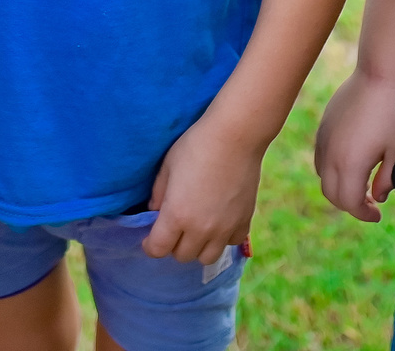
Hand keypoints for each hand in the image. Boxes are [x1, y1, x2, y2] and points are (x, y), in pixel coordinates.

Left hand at [141, 117, 261, 264]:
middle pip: (182, 256)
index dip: (150, 246)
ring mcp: (224, 228)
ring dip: (198, 247)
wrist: (235, 136)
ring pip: (207, 258)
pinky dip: (223, 238)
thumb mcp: (167, 167)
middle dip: (174, 245)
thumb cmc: (195, 146)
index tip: (150, 238)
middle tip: (174, 228)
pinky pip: (231, 243)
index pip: (158, 250)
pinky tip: (220, 221)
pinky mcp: (244, 222)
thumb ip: (158, 195)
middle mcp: (200, 229)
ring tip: (197, 229)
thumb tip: (154, 212)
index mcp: (176, 216)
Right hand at [313, 70, 394, 221]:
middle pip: (331, 193)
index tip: (377, 215)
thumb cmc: (394, 113)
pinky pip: (320, 156)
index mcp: (350, 164)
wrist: (380, 73)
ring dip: (338, 186)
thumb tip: (376, 196)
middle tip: (369, 204)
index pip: (348, 202)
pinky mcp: (324, 124)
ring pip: (322, 175)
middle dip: (349, 204)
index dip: (362, 213)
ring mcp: (324, 138)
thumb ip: (387, 179)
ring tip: (360, 184)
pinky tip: (351, 161)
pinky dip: (331, 168)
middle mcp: (331, 154)